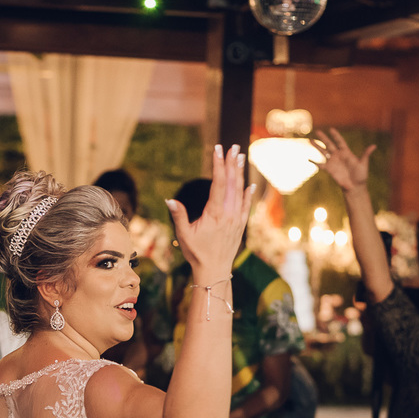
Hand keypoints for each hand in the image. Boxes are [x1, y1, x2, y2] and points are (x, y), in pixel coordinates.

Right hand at [167, 144, 252, 278]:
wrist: (215, 270)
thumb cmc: (197, 253)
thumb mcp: (184, 234)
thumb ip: (179, 215)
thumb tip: (170, 200)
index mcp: (215, 213)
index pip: (218, 183)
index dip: (218, 164)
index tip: (218, 150)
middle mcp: (229, 213)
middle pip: (232, 183)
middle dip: (232, 163)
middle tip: (233, 147)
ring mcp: (236, 219)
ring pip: (240, 191)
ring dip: (240, 173)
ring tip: (240, 157)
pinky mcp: (240, 225)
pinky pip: (246, 205)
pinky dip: (247, 193)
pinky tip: (249, 184)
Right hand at [312, 128, 374, 192]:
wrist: (355, 186)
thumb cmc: (361, 175)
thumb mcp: (363, 164)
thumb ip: (366, 154)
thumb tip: (374, 146)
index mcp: (346, 152)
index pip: (340, 142)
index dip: (336, 136)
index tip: (331, 129)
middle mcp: (338, 155)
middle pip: (329, 144)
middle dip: (323, 138)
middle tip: (317, 131)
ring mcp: (332, 162)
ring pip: (323, 152)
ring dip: (316, 146)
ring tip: (310, 140)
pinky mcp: (329, 169)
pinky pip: (320, 165)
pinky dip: (315, 162)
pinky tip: (309, 159)